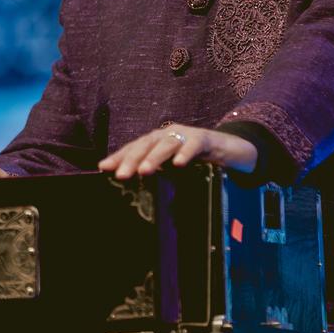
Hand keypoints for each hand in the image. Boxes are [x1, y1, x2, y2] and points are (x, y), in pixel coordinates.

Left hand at [97, 124, 257, 179]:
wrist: (229, 150)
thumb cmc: (197, 163)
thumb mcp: (174, 170)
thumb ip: (158, 177)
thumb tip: (138, 197)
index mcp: (156, 143)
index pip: (133, 148)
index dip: (118, 157)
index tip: (103, 167)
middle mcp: (166, 135)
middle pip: (145, 145)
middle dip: (132, 159)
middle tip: (121, 175)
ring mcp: (185, 135)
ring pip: (166, 144)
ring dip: (154, 157)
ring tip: (144, 171)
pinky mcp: (204, 138)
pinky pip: (193, 145)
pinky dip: (186, 153)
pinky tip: (179, 164)